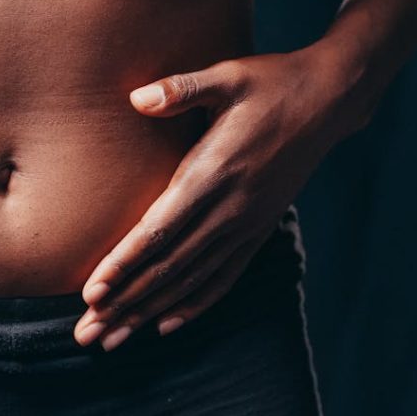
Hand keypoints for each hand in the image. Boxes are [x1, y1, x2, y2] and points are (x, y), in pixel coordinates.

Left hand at [73, 45, 358, 350]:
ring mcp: (247, 223)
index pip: (160, 230)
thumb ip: (181, 89)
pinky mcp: (260, 228)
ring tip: (114, 340)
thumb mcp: (228, 76)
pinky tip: (168, 324)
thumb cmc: (271, 83)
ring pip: (192, 279)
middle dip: (125, 302)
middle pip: (169, 267)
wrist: (330, 100)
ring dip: (150, 311)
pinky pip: (224, 276)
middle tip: (87, 334)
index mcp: (214, 173)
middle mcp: (230, 208)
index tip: (92, 293)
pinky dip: (195, 303)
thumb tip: (136, 97)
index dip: (124, 263)